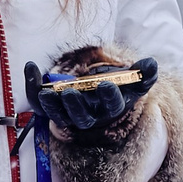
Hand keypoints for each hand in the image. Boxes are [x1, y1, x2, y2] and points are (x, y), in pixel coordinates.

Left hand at [26, 58, 157, 135]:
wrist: (100, 94)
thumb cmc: (119, 86)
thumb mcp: (134, 80)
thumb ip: (143, 73)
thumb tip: (151, 63)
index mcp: (111, 108)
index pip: (111, 106)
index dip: (109, 97)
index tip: (106, 84)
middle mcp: (91, 116)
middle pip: (82, 118)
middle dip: (75, 106)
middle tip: (69, 93)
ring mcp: (70, 115)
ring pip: (59, 116)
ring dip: (51, 105)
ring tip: (45, 92)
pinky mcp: (53, 109)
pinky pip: (40, 105)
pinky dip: (32, 87)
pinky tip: (32, 68)